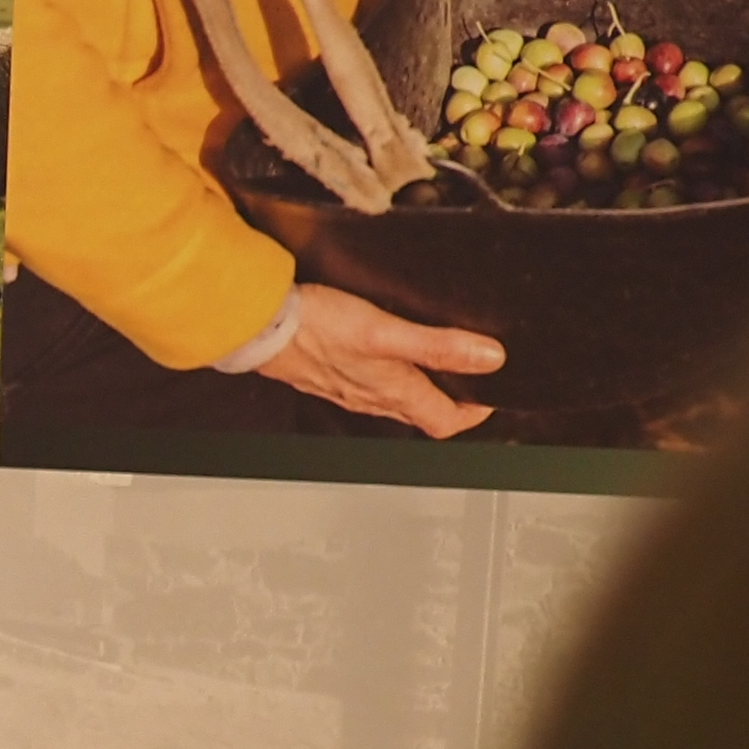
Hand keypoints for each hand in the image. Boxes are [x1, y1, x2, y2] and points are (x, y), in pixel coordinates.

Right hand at [245, 281, 503, 437]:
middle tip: (465, 374)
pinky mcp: (326, 375)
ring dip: (416, 387)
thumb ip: (438, 345)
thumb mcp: (386, 331)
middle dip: (447, 397)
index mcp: (393, 392)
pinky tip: (376, 354)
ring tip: (429, 360)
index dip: (474, 412)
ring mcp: (347, 390)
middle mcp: (372, 398)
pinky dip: (382, 377)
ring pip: (393, 400)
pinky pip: (364, 386)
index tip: (488, 394)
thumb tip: (490, 358)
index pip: (445, 421)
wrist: (258, 326)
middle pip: (421, 412)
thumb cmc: (315, 328)